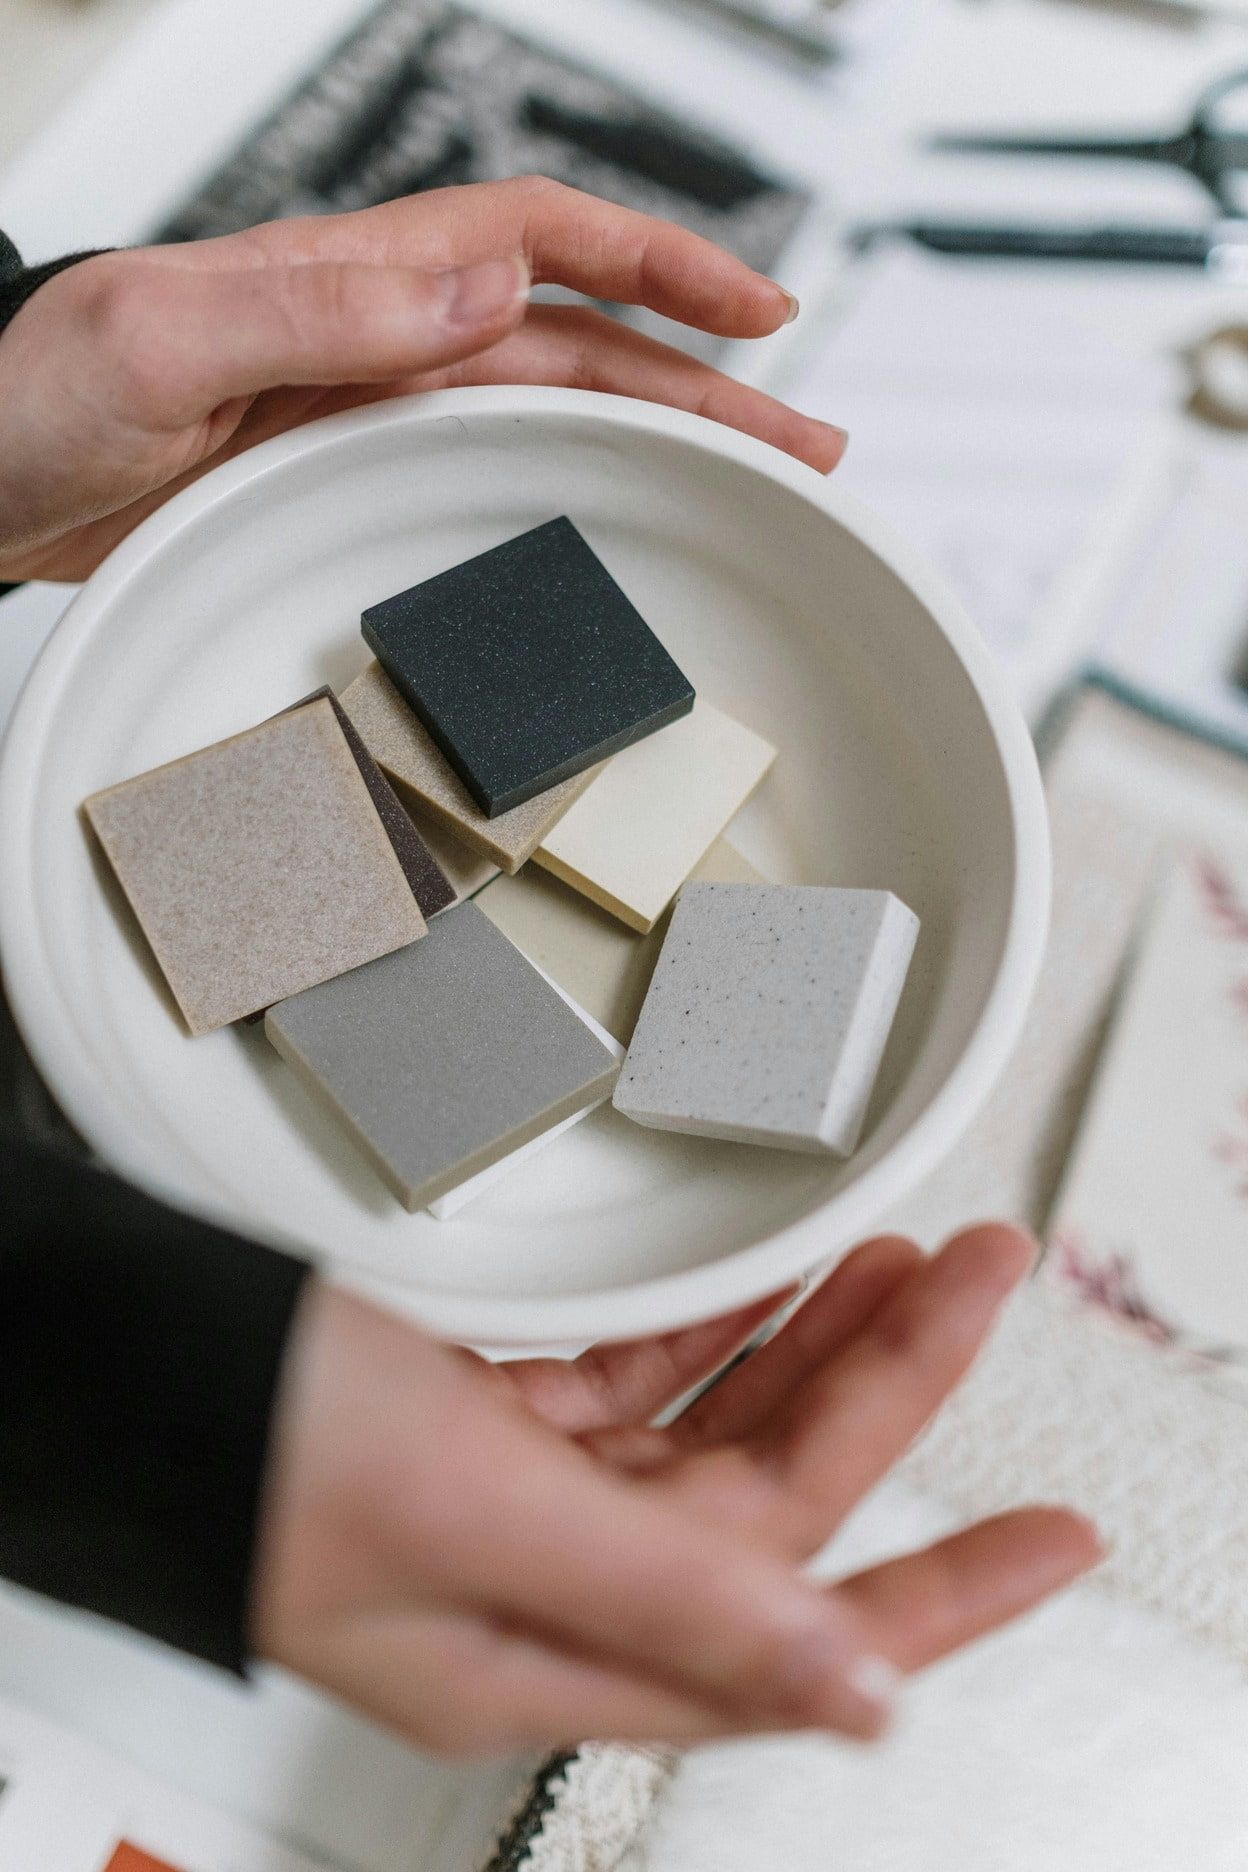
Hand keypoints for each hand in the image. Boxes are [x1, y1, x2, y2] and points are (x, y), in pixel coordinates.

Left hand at [0, 177, 846, 581]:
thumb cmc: (28, 395)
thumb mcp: (164, 336)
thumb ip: (319, 309)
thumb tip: (483, 289)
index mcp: (348, 278)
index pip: (540, 239)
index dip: (658, 262)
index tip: (756, 306)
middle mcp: (377, 337)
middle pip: (578, 340)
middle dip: (702, 381)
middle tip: (803, 439)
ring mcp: (368, 412)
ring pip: (547, 411)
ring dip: (654, 440)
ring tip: (747, 481)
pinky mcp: (345, 478)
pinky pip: (485, 473)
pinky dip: (565, 487)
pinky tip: (606, 512)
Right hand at [252, 1225, 1099, 1757]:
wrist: (102, 1347)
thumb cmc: (244, 1440)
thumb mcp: (475, 1514)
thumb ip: (673, 1599)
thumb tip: (856, 1695)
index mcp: (548, 1650)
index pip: (796, 1636)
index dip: (944, 1595)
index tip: (1057, 1540)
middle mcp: (539, 1584)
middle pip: (765, 1504)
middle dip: (885, 1392)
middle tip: (974, 1287)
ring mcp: (508, 1497)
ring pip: (706, 1431)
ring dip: (804, 1345)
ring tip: (894, 1262)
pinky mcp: (476, 1421)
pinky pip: (631, 1377)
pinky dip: (703, 1325)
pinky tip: (759, 1278)